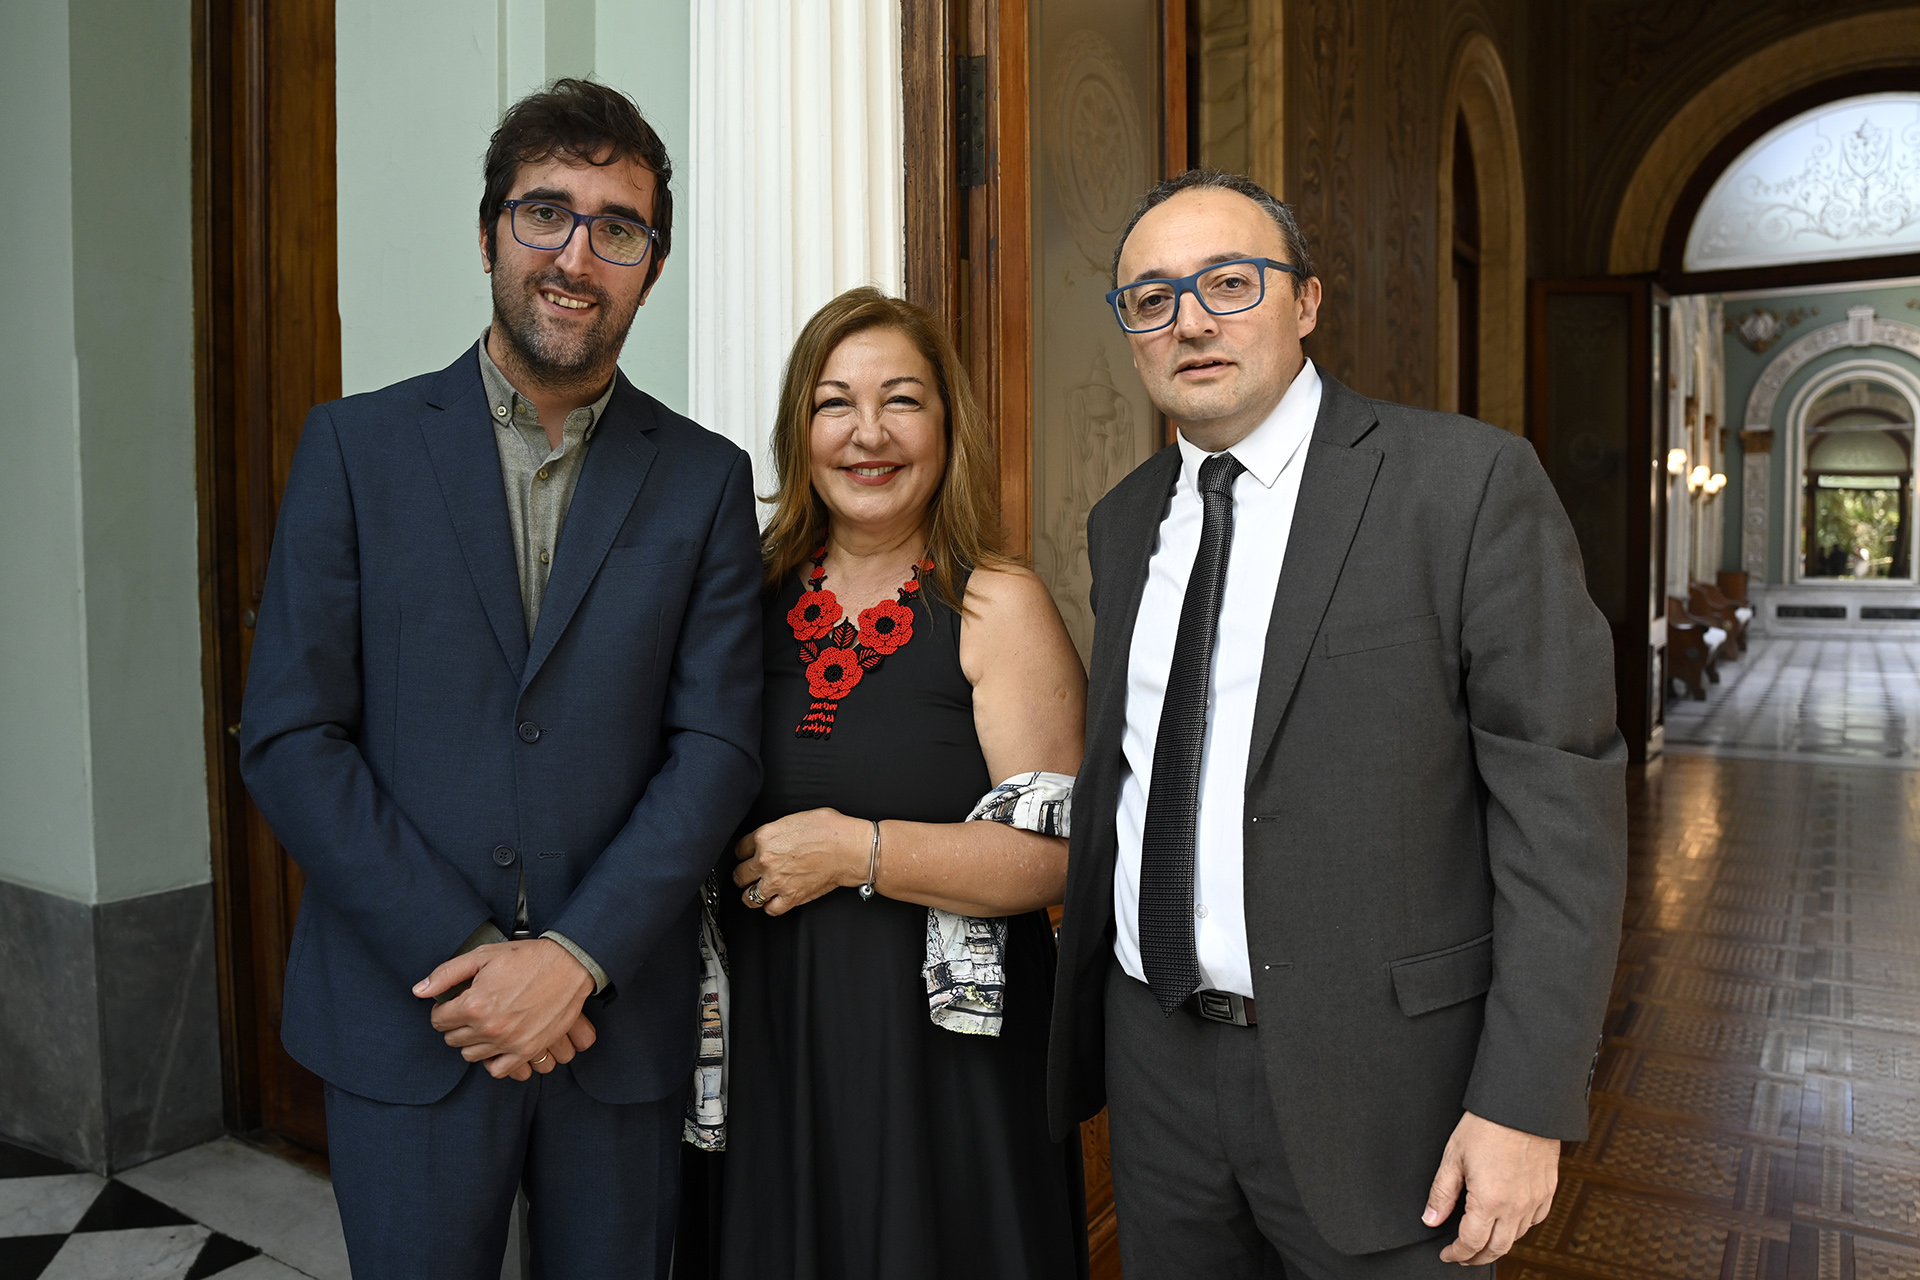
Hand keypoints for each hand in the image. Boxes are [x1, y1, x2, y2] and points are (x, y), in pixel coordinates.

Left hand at [415, 939, 595, 1079]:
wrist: (569, 965)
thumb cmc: (526, 957)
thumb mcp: (483, 956)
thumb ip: (446, 974)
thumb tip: (419, 992)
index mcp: (474, 1004)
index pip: (438, 1020)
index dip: (443, 1010)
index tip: (454, 1003)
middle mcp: (488, 1028)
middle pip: (452, 1039)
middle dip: (456, 1024)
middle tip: (471, 1011)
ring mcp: (508, 1042)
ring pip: (471, 1055)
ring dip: (472, 1041)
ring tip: (484, 1025)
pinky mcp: (527, 1050)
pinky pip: (497, 1070)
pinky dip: (492, 1060)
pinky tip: (496, 1044)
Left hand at [734, 808, 867, 915]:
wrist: (850, 848)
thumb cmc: (830, 829)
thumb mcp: (796, 818)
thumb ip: (777, 830)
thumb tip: (773, 836)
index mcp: (765, 837)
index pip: (739, 849)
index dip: (744, 853)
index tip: (747, 856)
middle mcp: (765, 860)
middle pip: (739, 874)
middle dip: (744, 874)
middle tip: (749, 874)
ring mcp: (776, 881)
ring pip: (749, 896)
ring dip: (751, 894)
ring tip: (756, 891)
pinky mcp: (791, 897)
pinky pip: (770, 909)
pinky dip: (771, 906)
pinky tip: (774, 900)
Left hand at [1424, 1111, 1558, 1264]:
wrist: (1522, 1105)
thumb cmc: (1487, 1125)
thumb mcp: (1453, 1157)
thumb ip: (1442, 1193)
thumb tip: (1431, 1219)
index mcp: (1489, 1201)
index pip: (1471, 1243)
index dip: (1457, 1253)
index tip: (1448, 1254)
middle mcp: (1515, 1206)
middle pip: (1496, 1248)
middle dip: (1476, 1257)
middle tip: (1462, 1256)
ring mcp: (1535, 1200)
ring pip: (1517, 1237)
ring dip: (1498, 1244)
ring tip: (1482, 1241)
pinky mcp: (1548, 1190)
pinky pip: (1534, 1221)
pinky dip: (1519, 1228)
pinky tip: (1508, 1221)